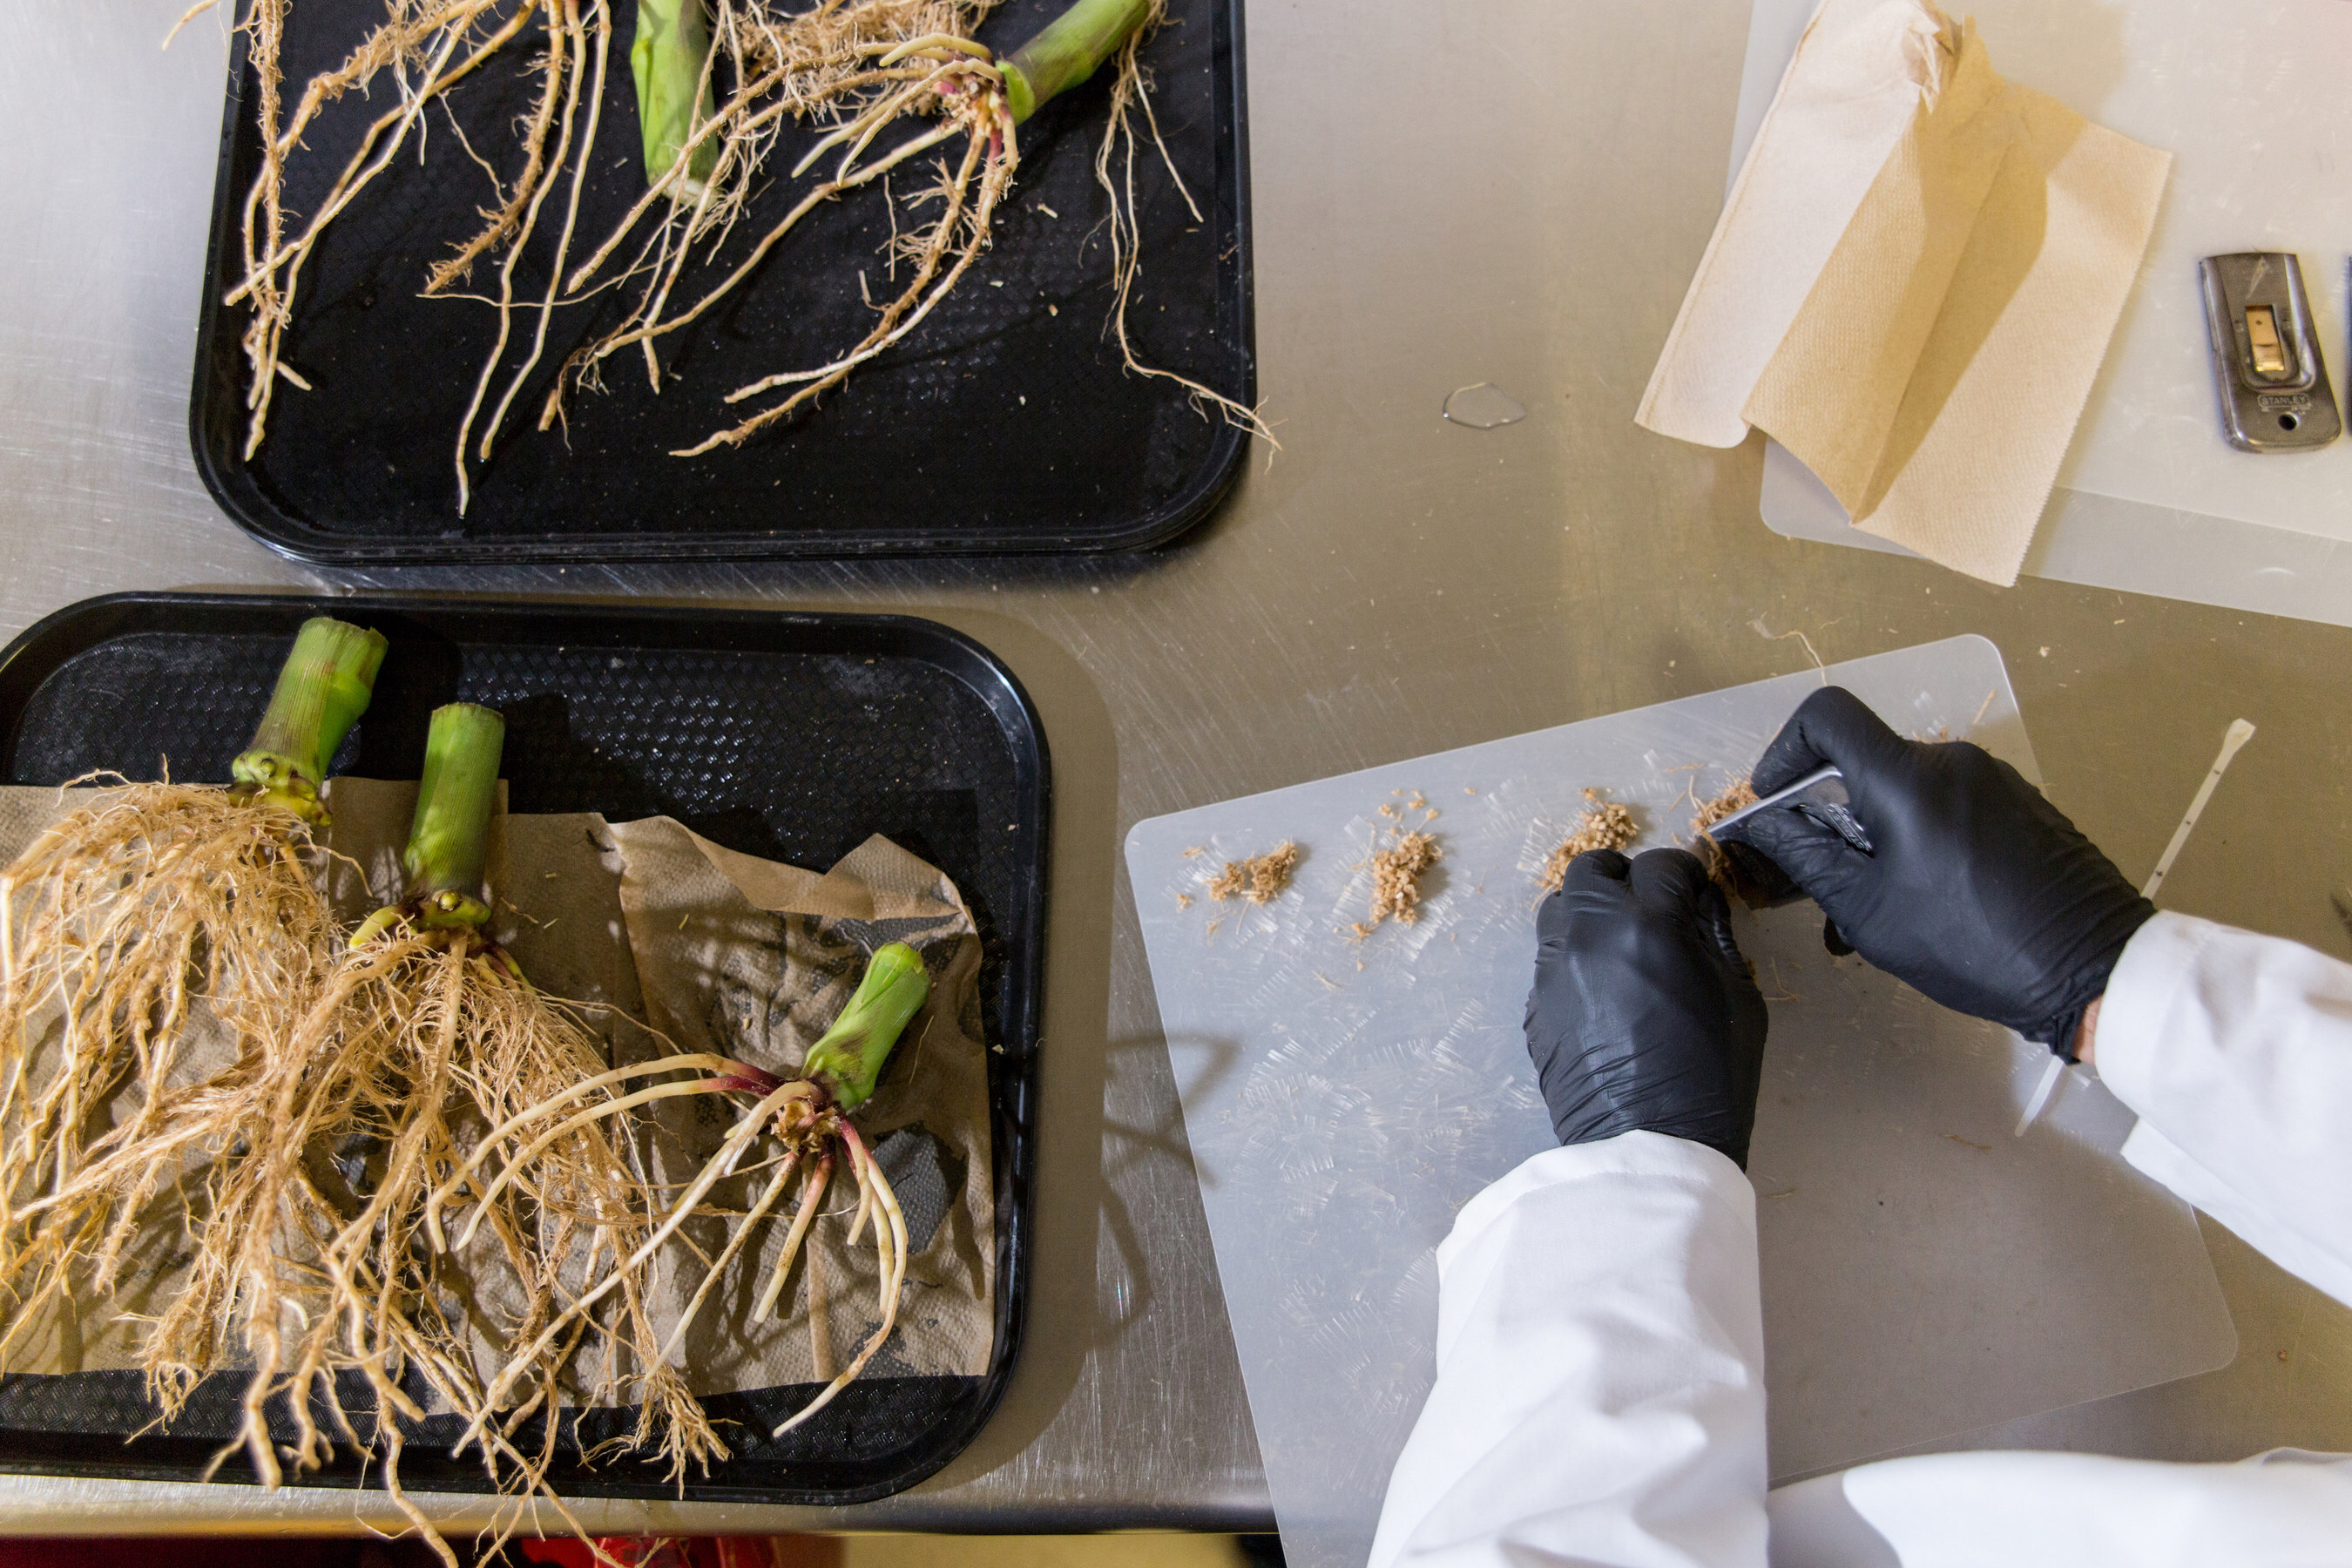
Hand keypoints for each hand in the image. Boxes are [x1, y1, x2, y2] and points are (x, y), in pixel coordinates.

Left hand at [1528, 848, 1769, 1167]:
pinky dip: (1573, 954)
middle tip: (1648, 900)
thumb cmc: (1711, 1074)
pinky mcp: (1535, 1004)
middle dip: (1623, 876)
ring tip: (1617, 938)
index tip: (1694, 889)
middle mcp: (1591, 936)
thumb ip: (1715, 937)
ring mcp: (1554, 969)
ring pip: (1558, 908)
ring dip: (1588, 910)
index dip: (1683, 873)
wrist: (1649, 1143)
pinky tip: (1600, 984)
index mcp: (1650, 927)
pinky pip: (1548, 957)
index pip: (1660, 865)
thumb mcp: (1737, 996)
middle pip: (1592, 871)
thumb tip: (1701, 903)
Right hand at [1733, 686, 2150, 1053]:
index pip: (1827, 716)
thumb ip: (1808, 858)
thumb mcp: (1872, 912)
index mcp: (1909, 779)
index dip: (1785, 749)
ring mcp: (1993, 777)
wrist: (2092, 967)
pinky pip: (1948, 803)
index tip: (1776, 800)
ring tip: (1880, 902)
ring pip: (1907, 787)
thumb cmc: (1973, 946)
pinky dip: (1919, 835)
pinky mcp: (2021, 801)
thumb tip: (1762, 825)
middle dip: (1831, 811)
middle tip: (1823, 876)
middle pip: (1867, 760)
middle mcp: (1952, 761)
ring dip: (1877, 832)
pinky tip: (1930, 894)